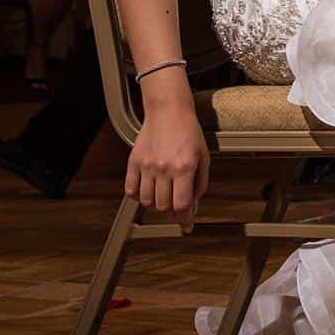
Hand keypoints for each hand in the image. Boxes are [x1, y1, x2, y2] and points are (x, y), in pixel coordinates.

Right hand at [127, 105, 208, 229]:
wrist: (168, 111)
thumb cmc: (188, 132)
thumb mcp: (204, 157)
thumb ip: (200, 182)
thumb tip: (193, 203)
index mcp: (184, 168)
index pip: (181, 205)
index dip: (185, 219)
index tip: (186, 224)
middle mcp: (164, 169)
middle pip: (163, 206)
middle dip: (171, 212)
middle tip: (175, 208)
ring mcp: (146, 166)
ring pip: (147, 201)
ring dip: (155, 204)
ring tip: (163, 196)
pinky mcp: (133, 162)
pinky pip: (131, 190)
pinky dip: (138, 196)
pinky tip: (147, 190)